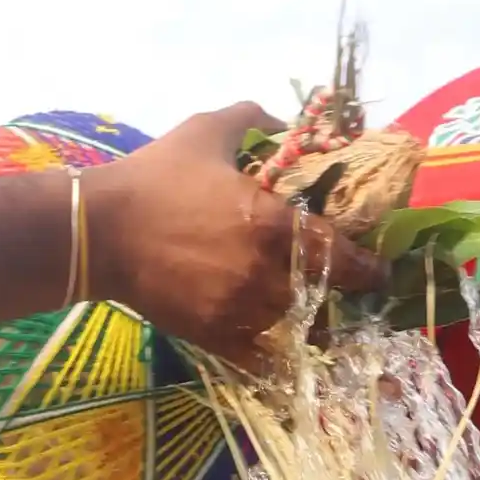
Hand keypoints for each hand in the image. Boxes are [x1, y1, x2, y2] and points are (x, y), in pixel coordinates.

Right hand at [91, 104, 388, 366]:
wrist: (99, 232)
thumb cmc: (155, 176)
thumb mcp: (208, 131)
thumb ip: (255, 120)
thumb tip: (289, 120)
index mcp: (270, 224)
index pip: (339, 252)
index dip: (367, 265)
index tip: (380, 269)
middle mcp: (262, 274)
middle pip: (323, 295)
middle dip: (341, 293)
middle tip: (350, 289)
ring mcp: (238, 311)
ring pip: (293, 325)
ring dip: (306, 318)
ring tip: (314, 310)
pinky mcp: (213, 336)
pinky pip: (261, 359)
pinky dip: (278, 357)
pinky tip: (287, 353)